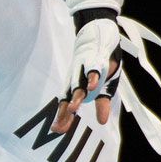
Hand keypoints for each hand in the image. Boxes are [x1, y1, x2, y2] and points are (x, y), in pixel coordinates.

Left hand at [51, 9, 122, 132]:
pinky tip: (92, 85)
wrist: (97, 30)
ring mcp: (85, 67)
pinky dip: (93, 76)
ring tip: (73, 108)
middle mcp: (78, 77)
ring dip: (77, 94)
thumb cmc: (100, 60)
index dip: (63, 116)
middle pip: (70, 95)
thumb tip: (100, 122)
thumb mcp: (104, 85)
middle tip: (59, 127)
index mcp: (78, 84)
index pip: (68, 103)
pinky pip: (93, 67)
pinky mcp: (95, 57)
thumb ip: (100, 102)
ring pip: (79, 82)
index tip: (56, 131)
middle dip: (65, 111)